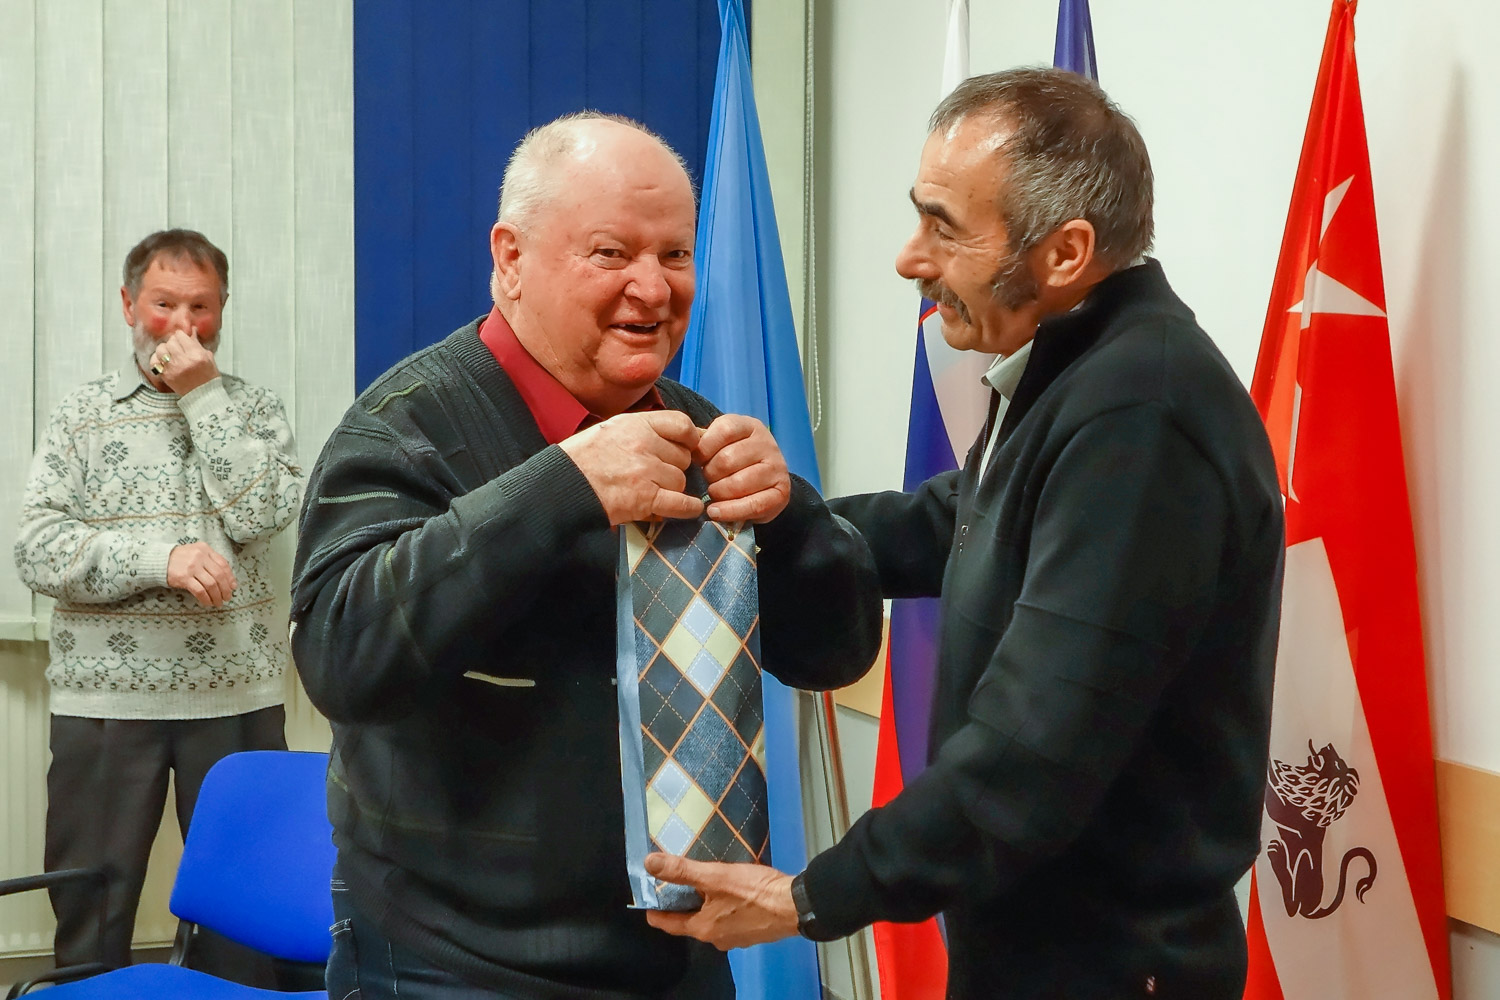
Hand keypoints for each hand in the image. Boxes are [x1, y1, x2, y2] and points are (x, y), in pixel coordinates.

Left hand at [149, 327, 218, 394]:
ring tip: (170, 352)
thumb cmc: (208, 378)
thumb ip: (198, 344)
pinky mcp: (165, 375)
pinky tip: (163, 360)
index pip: (181, 336)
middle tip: (177, 346)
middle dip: (173, 342)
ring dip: (164, 349)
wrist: (203, 395)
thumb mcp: (208, 358)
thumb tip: (192, 331)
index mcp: (196, 355)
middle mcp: (183, 361)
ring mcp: (172, 368)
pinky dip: (157, 358)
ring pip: (160, 349)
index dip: (181, 335)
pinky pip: (154, 361)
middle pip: (170, 341)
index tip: (182, 337)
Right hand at [167, 542, 236, 606]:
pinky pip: (200, 591)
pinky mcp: (184, 578)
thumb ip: (212, 562)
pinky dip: (206, 598)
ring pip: (211, 584)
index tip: (233, 587)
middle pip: (219, 575)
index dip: (230, 577)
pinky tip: (208, 602)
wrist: (159, 561)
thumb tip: (230, 581)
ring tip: (218, 602)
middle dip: (225, 589)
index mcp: (205, 549)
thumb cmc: (181, 559)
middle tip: (227, 598)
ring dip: (217, 596)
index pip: (223, 564)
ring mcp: (192, 567)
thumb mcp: (197, 553)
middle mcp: (200, 556)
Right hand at [559, 411, 704, 524]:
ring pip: (680, 480)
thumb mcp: (612, 430)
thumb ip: (643, 430)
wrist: (562, 486)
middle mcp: (644, 444)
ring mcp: (646, 471)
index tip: (688, 447)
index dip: (690, 438)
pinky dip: (688, 508)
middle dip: (675, 467)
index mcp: (636, 424)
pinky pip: (681, 503)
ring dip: (673, 489)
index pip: (682, 424)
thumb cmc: (583, 459)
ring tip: (655, 491)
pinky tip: (688, 509)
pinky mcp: (645, 498)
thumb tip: (682, 436)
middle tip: (659, 475)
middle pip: (683, 457)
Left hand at [642, 853, 798, 949]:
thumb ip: (682, 870)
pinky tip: (730, 890)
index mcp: (703, 929)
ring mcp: (736, 938)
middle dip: (682, 903)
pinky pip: (729, 918)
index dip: (655, 910)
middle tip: (676, 881)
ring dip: (705, 903)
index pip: (667, 924)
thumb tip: (649, 863)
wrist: (796, 905)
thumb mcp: (715, 876)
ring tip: (705, 881)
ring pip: (711, 919)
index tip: (647, 898)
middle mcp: (716, 939)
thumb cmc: (754, 892)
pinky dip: (723, 906)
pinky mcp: (753, 931)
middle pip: (690, 921)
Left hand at [693, 415, 790, 523]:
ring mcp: (777, 468)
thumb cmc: (735, 461)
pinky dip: (729, 511)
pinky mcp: (782, 493)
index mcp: (750, 426)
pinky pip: (752, 505)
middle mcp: (767, 444)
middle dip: (709, 474)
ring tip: (712, 494)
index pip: (725, 430)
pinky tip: (715, 511)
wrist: (765, 483)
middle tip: (705, 480)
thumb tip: (684, 447)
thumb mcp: (720, 444)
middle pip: (727, 459)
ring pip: (738, 483)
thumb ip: (704, 442)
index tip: (696, 460)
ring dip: (718, 493)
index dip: (704, 448)